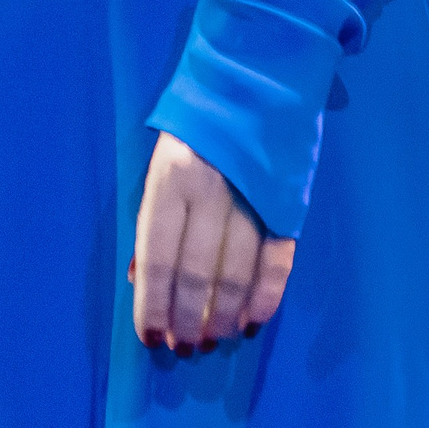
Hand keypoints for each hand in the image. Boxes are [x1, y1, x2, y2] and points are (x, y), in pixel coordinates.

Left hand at [131, 135, 293, 353]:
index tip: (150, 338)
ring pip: (236, 275)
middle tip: (183, 349)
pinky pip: (277, 263)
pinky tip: (250, 321)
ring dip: (222, 317)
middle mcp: (211, 192)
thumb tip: (141, 280)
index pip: (157, 256)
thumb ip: (152, 220)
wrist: (257, 78)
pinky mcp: (287, 205)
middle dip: (188, 319)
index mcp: (171, 179)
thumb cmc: (196, 128)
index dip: (153, 303)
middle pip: (197, 273)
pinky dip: (265, 298)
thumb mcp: (160, 163)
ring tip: (211, 341)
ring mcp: (253, 200)